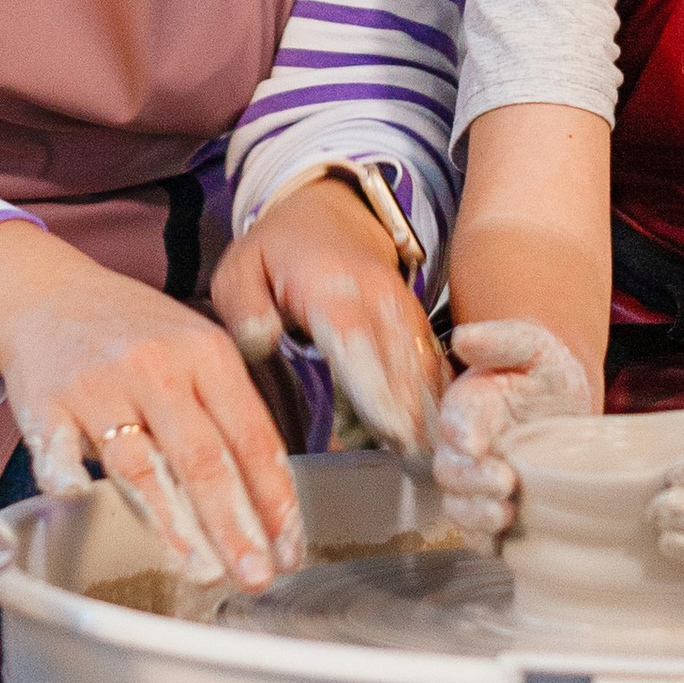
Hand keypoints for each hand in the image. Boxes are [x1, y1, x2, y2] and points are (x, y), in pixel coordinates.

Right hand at [0, 221, 296, 588]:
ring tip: (202, 571)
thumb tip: (273, 499)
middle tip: (257, 575)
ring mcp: (98, 385)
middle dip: (235, 525)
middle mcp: (155, 367)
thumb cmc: (134, 334)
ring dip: (172, 524)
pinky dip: (68, 477)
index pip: (252, 437)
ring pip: (138, 464)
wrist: (48, 293)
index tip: (290, 551)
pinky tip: (85, 501)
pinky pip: (56, 450)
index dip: (275, 500)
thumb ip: (232, 412)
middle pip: (203, 458)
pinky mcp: (44, 402)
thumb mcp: (197, 350)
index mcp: (207, 354)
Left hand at [213, 176, 446, 467]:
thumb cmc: (277, 252)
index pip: (356, 341)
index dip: (375, 388)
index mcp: (330, 288)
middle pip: (401, 364)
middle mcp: (378, 300)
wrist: (330, 212)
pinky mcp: (418, 324)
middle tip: (422, 470)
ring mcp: (405, 311)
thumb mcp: (240, 269)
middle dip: (413, 419)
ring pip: (425, 369)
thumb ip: (244, 309)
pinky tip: (442, 441)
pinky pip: (434, 366)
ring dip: (432, 416)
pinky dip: (439, 402)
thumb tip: (260, 344)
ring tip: (436, 466)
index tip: (391, 431)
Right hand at [433, 319, 592, 541]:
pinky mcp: (496, 507)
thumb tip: (463, 338)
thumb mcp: (534, 346)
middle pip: (450, 469)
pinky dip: (485, 541)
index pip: (456, 418)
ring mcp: (478, 479)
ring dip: (475, 515)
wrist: (570, 405)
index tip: (475, 442)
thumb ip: (502, 339)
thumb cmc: (547, 373)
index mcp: (470, 404)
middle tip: (504, 482)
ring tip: (504, 513)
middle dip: (470, 480)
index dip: (460, 432)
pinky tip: (503, 541)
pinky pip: (478, 533)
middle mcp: (466, 446)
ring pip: (458, 505)